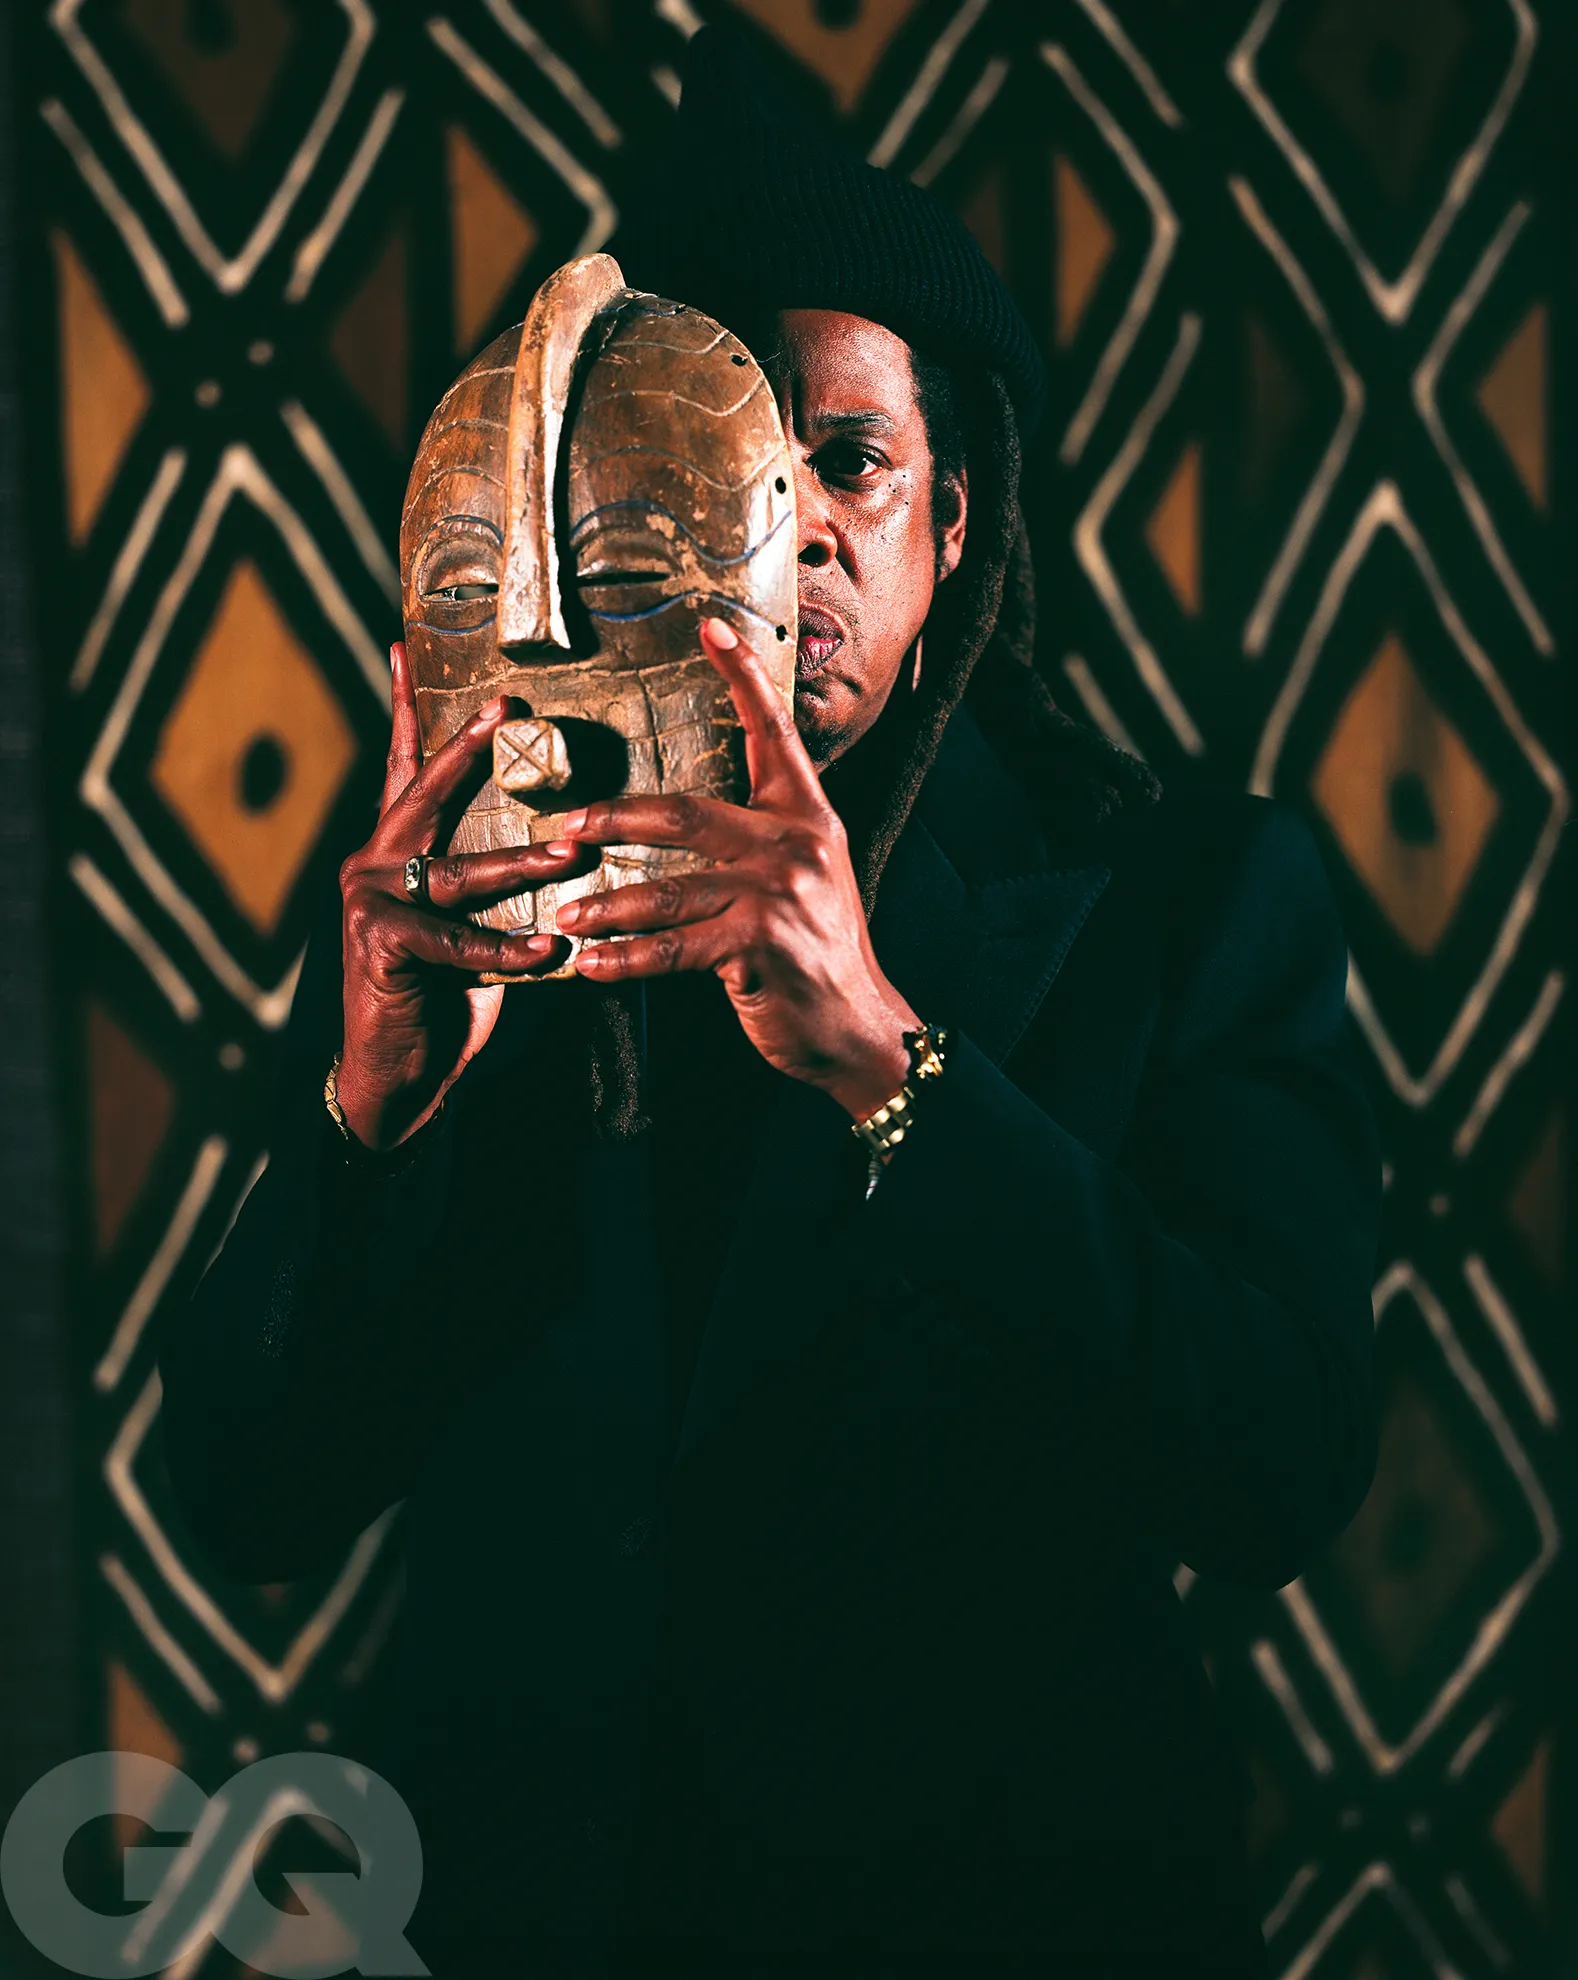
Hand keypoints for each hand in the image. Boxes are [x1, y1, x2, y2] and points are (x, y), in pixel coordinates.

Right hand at [335, 642, 587, 1149]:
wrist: (399, 1080)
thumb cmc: (444, 1002)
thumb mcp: (476, 931)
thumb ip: (499, 889)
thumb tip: (566, 845)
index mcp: (394, 851)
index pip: (404, 769)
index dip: (408, 710)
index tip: (403, 648)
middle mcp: (373, 864)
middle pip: (425, 794)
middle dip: (466, 749)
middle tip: (504, 709)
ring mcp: (370, 902)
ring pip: (456, 871)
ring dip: (519, 865)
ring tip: (568, 853)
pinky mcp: (379, 944)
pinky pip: (455, 940)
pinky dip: (503, 949)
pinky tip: (543, 953)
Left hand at [554, 617, 918, 1119]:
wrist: (857, 1026)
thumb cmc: (819, 953)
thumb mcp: (807, 877)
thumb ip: (762, 841)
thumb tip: (694, 819)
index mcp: (806, 816)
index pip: (773, 734)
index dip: (743, 677)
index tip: (711, 628)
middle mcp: (793, 846)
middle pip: (683, 813)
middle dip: (613, 818)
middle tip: (567, 829)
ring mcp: (775, 896)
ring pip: (665, 890)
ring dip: (605, 905)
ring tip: (566, 917)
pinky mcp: (757, 947)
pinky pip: (671, 950)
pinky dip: (624, 961)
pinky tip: (592, 967)